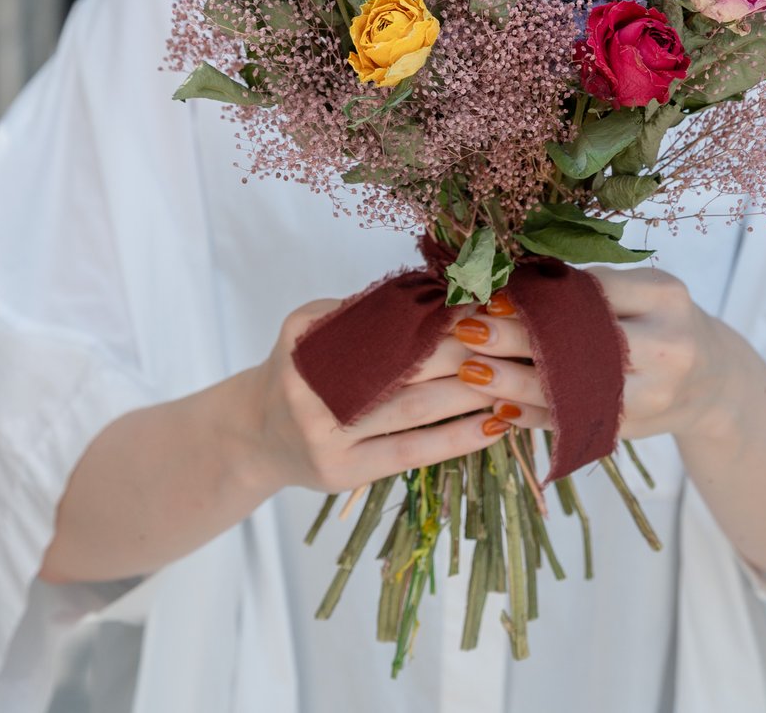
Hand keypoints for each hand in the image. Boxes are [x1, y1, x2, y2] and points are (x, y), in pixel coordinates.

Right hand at [250, 299, 514, 495]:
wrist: (254, 435)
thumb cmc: (299, 371)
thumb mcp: (309, 328)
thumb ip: (359, 310)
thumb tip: (430, 290)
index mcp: (307, 348)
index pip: (385, 331)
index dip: (434, 318)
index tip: (478, 306)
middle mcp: (311, 395)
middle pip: (402, 368)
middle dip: (460, 351)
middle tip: (506, 338)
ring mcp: (327, 440)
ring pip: (413, 412)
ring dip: (468, 394)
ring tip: (511, 377)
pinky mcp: (344, 474)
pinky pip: (411, 455)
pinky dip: (456, 440)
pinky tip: (493, 426)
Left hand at [447, 268, 734, 444]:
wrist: (712, 383)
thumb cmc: (664, 321)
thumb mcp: (644, 289)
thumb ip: (591, 286)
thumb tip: (515, 279)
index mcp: (665, 296)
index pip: (593, 292)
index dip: (539, 295)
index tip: (492, 293)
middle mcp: (666, 347)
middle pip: (580, 341)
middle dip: (517, 337)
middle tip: (467, 327)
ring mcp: (652, 396)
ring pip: (573, 391)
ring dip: (514, 382)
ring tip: (470, 370)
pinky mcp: (632, 430)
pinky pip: (573, 423)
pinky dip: (534, 415)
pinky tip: (499, 406)